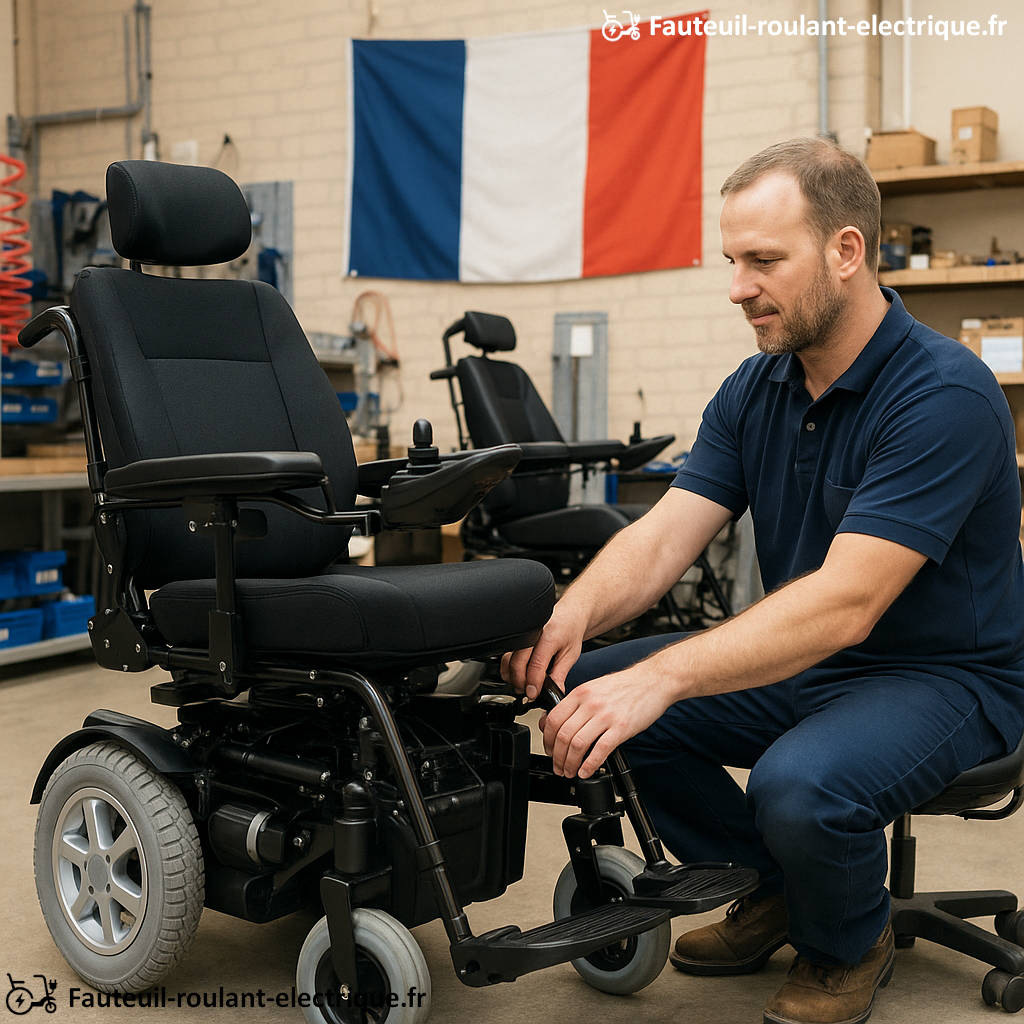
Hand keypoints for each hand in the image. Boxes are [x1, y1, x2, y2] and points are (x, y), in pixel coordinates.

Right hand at [500, 603, 586, 698]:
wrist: (568, 614)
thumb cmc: (570, 631)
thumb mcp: (571, 654)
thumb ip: (560, 674)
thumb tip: (554, 692)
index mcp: (550, 636)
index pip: (536, 664)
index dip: (533, 683)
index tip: (533, 694)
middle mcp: (533, 632)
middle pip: (517, 662)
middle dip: (520, 682)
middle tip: (528, 692)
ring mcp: (522, 633)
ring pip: (507, 659)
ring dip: (512, 676)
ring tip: (523, 685)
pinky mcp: (516, 636)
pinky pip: (506, 655)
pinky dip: (509, 668)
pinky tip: (519, 674)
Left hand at [540, 665, 673, 778]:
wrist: (654, 680)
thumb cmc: (625, 686)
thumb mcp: (594, 688)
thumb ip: (574, 703)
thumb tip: (553, 721)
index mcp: (581, 693)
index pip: (554, 719)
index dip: (547, 740)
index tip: (550, 750)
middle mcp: (590, 703)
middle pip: (563, 735)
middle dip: (557, 757)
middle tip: (558, 766)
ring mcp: (606, 715)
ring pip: (577, 744)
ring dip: (570, 763)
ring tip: (570, 771)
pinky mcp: (622, 727)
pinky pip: (600, 750)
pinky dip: (589, 765)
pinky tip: (586, 771)